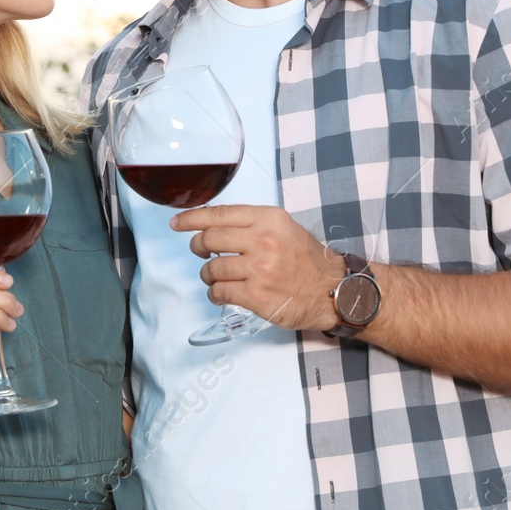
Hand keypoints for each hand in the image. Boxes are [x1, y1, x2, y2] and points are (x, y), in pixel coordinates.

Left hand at [171, 205, 344, 332]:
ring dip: (208, 274)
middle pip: (209, 239)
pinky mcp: (256, 295)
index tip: (176, 222)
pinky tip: (222, 292)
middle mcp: (263, 240)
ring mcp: (259, 269)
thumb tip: (212, 224)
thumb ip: (251, 224)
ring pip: (211, 268)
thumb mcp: (283, 228)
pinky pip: (219, 292)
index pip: (218, 214)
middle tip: (201, 252)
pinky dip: (215, 293)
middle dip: (198, 246)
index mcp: (268, 218)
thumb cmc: (307, 260)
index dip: (191, 218)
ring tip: (216, 276)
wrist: (334, 290)